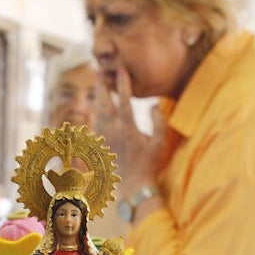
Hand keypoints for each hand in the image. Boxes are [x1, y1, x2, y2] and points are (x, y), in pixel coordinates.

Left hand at [94, 67, 165, 184]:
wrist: (133, 183)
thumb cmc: (149, 163)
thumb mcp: (159, 143)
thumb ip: (159, 122)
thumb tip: (154, 104)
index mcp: (128, 129)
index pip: (124, 101)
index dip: (122, 84)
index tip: (121, 71)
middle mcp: (113, 132)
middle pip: (104, 103)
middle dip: (102, 86)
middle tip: (100, 71)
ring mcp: (104, 138)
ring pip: (97, 112)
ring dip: (97, 97)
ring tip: (97, 84)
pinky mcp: (100, 144)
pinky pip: (95, 123)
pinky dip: (96, 111)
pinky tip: (96, 104)